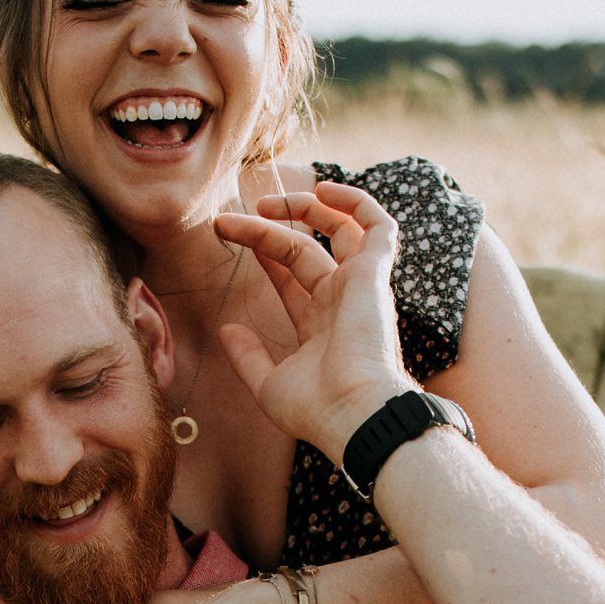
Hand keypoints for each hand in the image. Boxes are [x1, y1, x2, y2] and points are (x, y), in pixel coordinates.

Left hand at [212, 183, 420, 459]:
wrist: (353, 413)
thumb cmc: (316, 409)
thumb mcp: (268, 384)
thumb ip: (248, 356)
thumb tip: (226, 331)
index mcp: (320, 325)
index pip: (290, 275)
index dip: (262, 250)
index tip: (229, 233)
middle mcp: (341, 301)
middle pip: (302, 249)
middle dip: (265, 230)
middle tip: (226, 221)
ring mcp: (360, 286)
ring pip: (335, 230)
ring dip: (303, 208)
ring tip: (264, 202)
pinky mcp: (374, 275)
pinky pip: (378, 226)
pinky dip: (357, 203)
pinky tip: (323, 190)